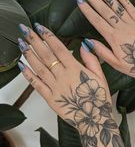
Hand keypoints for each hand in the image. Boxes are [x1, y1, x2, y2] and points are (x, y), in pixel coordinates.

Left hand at [17, 23, 113, 140]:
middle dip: (35, 41)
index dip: (49, 36)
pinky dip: (28, 76)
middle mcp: (63, 77)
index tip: (40, 27)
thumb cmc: (99, 99)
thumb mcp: (101, 77)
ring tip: (21, 43)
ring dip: (29, 55)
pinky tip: (22, 66)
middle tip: (24, 29)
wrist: (94, 120)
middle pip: (46, 56)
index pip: (59, 49)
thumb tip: (84, 45)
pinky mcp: (50, 99)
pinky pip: (37, 85)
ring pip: (39, 68)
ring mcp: (55, 88)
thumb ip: (92, 60)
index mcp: (76, 70)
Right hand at [76, 0, 134, 81]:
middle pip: (105, 11)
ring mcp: (132, 24)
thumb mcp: (115, 64)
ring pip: (117, 7)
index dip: (87, 10)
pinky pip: (131, 8)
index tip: (79, 1)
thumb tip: (87, 42)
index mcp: (114, 38)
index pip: (97, 21)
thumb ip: (102, 51)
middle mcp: (122, 28)